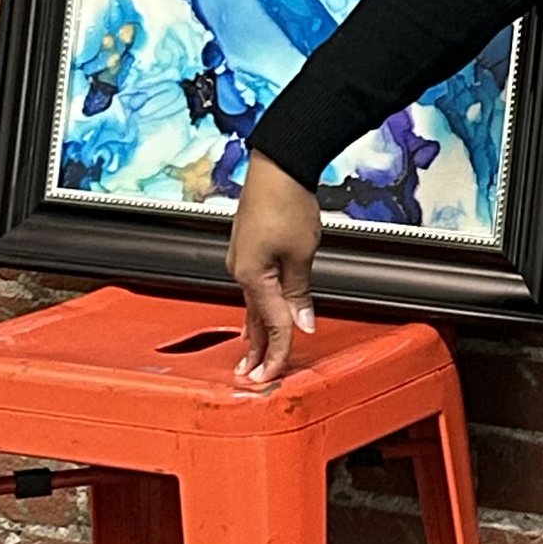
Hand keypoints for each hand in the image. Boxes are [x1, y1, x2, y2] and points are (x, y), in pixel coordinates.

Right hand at [228, 151, 321, 387]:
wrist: (278, 167)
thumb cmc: (287, 201)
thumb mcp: (301, 254)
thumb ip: (300, 293)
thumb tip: (302, 322)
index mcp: (252, 275)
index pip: (271, 323)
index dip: (279, 351)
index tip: (277, 373)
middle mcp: (241, 270)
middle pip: (255, 318)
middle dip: (259, 349)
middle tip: (257, 376)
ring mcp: (242, 260)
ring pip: (253, 304)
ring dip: (258, 330)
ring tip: (255, 356)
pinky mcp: (247, 250)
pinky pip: (253, 287)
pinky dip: (258, 307)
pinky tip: (259, 315)